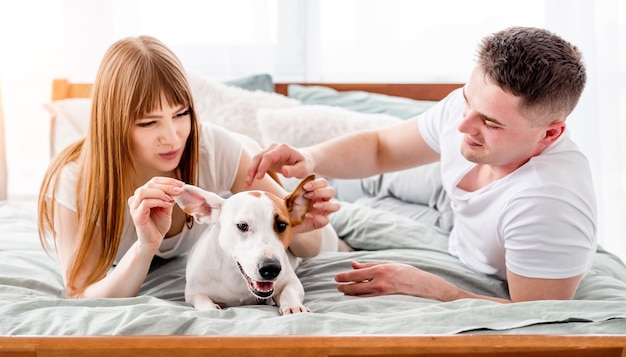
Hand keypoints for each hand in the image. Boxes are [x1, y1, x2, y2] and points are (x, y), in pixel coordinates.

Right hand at [127, 177, 183, 252]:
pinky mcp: (136, 215)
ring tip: (171, 199)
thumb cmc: (159, 224)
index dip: (168, 181)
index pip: (154, 181)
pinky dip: (158, 201)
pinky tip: (168, 205)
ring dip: (160, 193)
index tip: (181, 184)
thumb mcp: (167, 207)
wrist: (154, 240)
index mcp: (144, 195)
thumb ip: (169, 197)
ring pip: (144, 191)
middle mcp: (136, 199)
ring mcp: (134, 207)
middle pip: (150, 184)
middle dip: (167, 186)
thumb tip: (177, 188)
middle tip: (179, 190)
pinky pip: (145, 203)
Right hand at [246, 143, 313, 186]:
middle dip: (252, 170)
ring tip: (247, 184)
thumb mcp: (303, 169)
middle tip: (248, 183)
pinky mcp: (267, 158)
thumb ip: (294, 170)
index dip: (262, 166)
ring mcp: (270, 152)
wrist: (305, 160)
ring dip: (250, 171)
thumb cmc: (305, 164)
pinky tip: (250, 182)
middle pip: (259, 157)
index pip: (268, 156)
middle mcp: (274, 148)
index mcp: (283, 149)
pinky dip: (253, 172)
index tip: (259, 177)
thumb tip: (283, 170)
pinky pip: (257, 164)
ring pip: (256, 160)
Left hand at [292, 177, 340, 233]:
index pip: (324, 183)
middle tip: (308, 196)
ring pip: (336, 206)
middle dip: (320, 192)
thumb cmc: (290, 208)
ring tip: (314, 206)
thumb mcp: (290, 199)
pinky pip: (326, 220)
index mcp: (316, 191)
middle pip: (332, 191)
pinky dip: (318, 217)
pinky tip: (308, 216)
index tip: (305, 187)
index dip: (317, 183)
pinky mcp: (321, 222)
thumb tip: (299, 188)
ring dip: (326, 204)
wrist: (286, 222)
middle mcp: (322, 200)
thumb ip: (296, 193)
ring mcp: (323, 211)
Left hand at [335, 261, 457, 300]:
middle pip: (355, 287)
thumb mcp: (386, 263)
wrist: (421, 284)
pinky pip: (367, 299)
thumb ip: (369, 265)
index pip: (356, 275)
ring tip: (343, 291)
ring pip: (360, 295)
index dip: (344, 277)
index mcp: (379, 270)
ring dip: (349, 293)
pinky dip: (358, 297)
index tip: (336, 277)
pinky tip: (353, 296)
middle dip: (344, 287)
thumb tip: (353, 265)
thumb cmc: (404, 271)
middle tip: (337, 285)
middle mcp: (379, 282)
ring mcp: (381, 293)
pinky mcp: (384, 299)